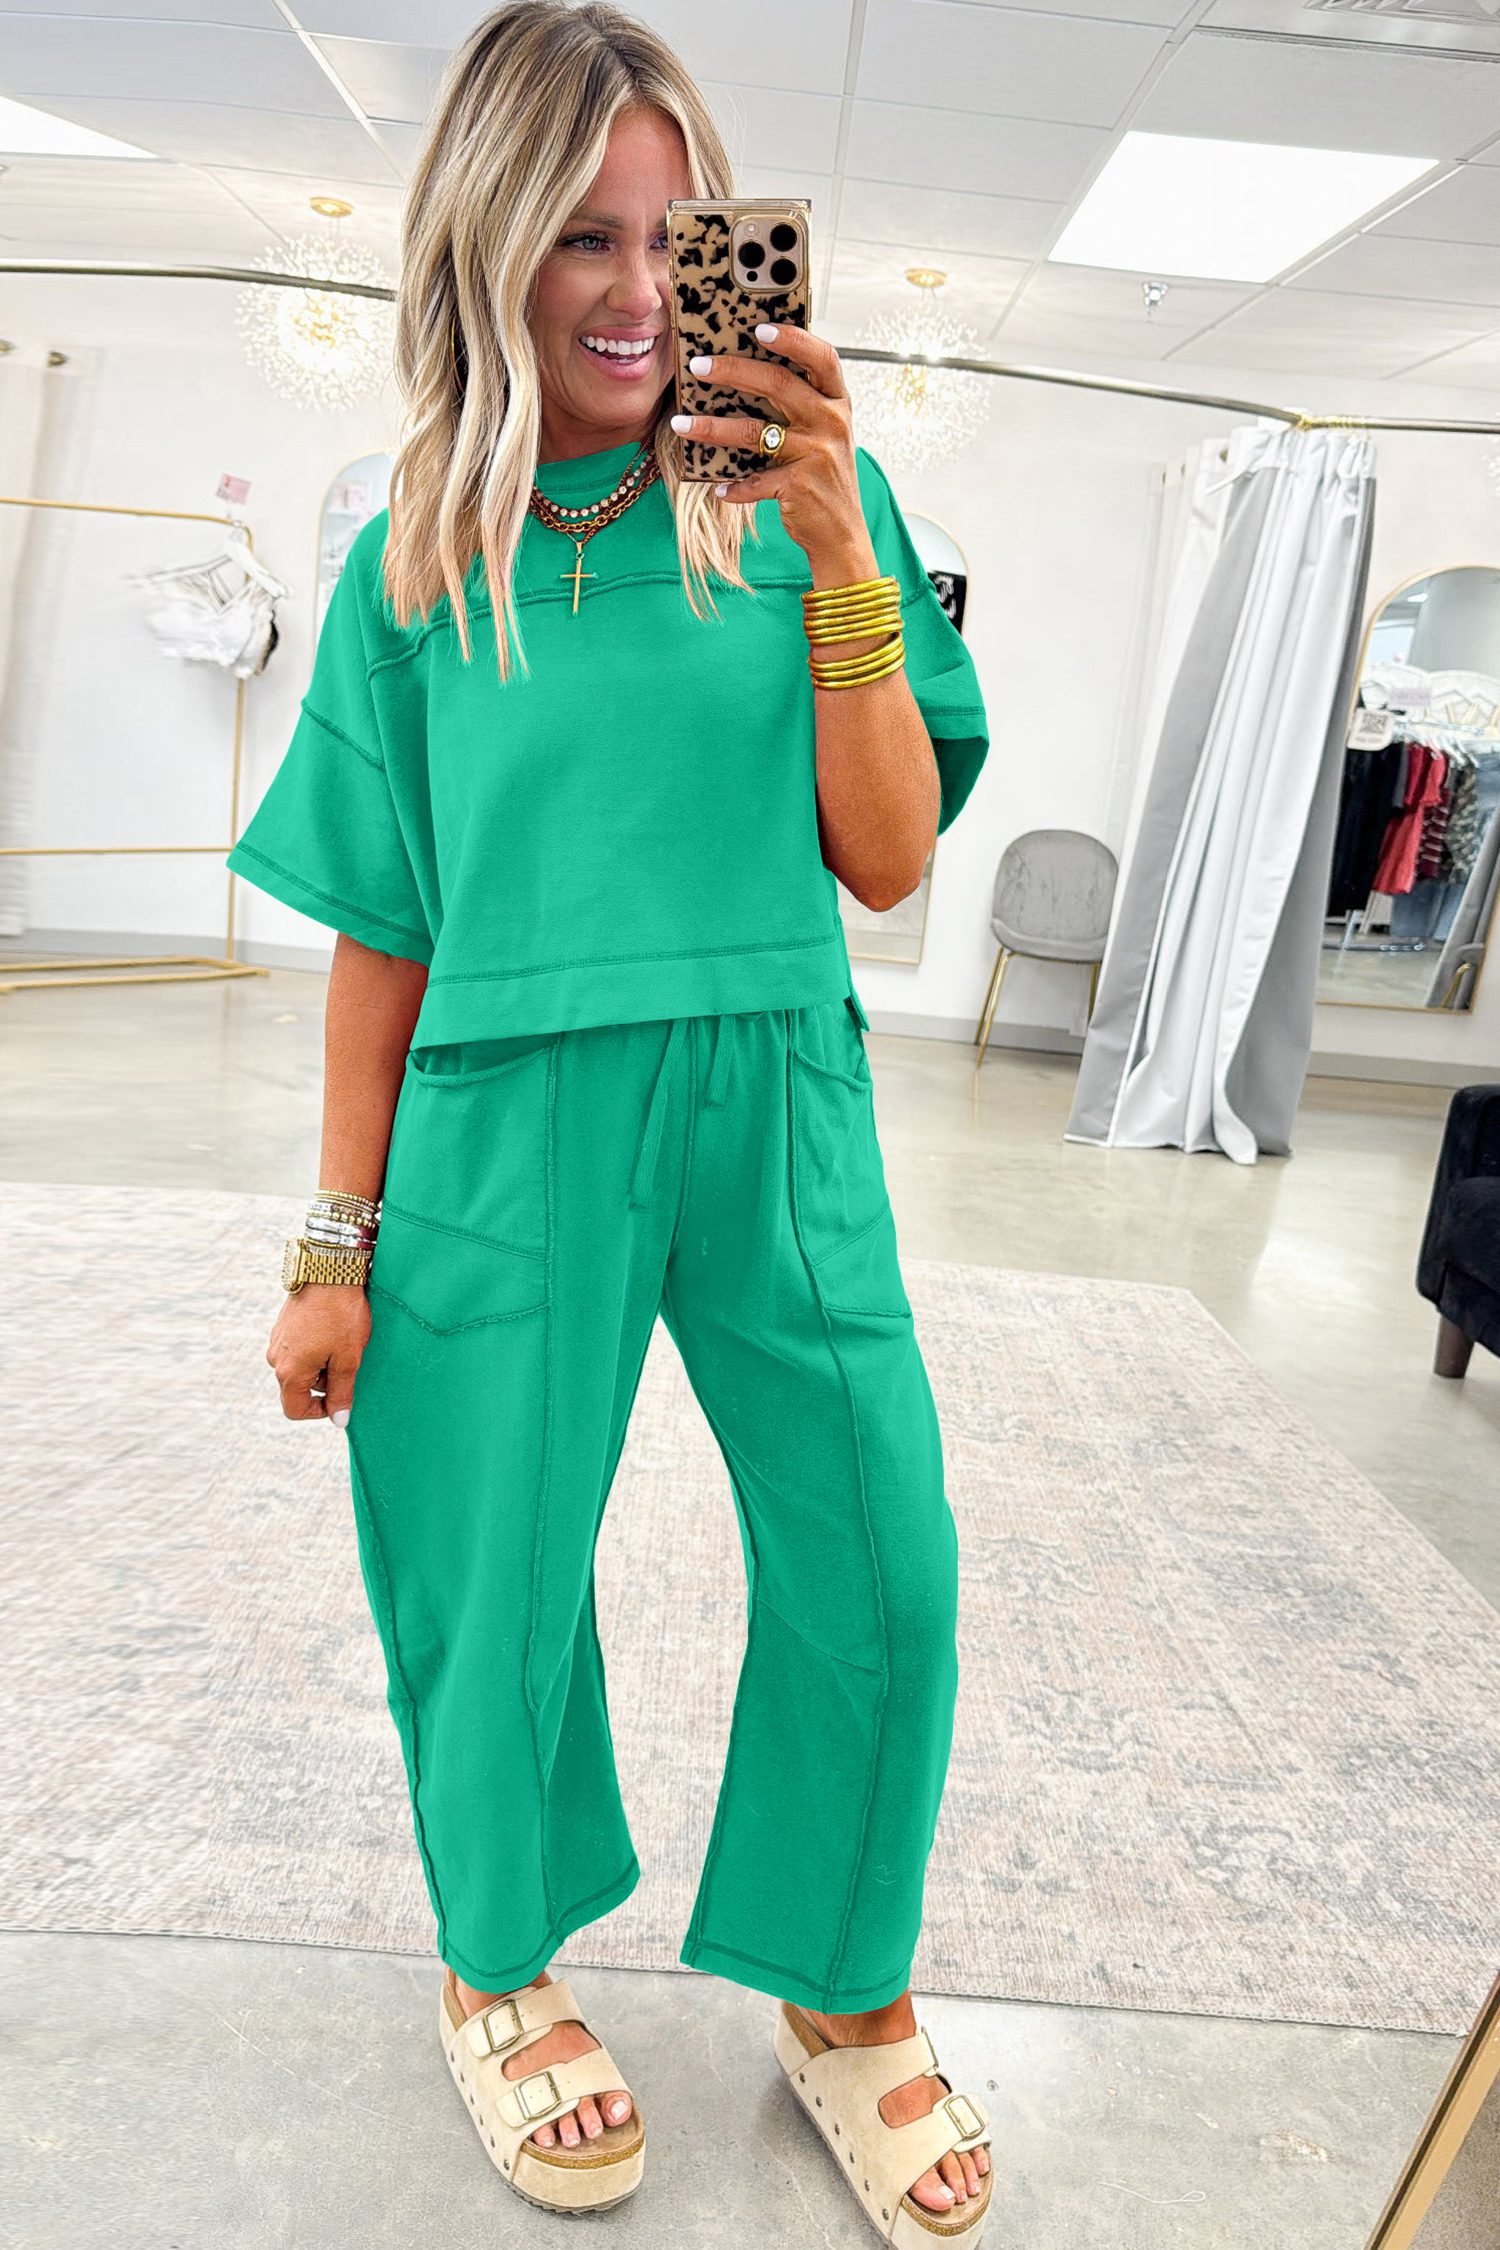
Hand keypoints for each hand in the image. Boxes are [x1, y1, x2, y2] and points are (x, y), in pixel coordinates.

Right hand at [267, 1283, 370, 1426]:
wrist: (329, 1269)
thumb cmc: (341, 1315)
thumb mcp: (348, 1358)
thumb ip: (342, 1392)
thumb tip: (339, 1421)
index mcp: (289, 1372)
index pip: (295, 1410)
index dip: (320, 1412)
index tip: (342, 1397)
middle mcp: (275, 1358)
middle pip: (298, 1388)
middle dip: (325, 1382)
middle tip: (348, 1360)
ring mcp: (277, 1340)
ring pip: (300, 1367)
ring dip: (321, 1363)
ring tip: (343, 1341)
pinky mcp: (283, 1326)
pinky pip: (298, 1349)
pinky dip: (316, 1348)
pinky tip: (333, 1329)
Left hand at [671, 322, 877, 580]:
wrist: (842, 533)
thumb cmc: (823, 476)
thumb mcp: (823, 433)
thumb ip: (800, 403)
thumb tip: (744, 372)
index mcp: (837, 402)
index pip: (821, 357)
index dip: (792, 338)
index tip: (757, 327)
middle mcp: (831, 422)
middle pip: (777, 384)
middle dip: (732, 370)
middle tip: (697, 366)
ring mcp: (816, 454)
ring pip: (753, 431)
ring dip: (711, 427)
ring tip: (680, 423)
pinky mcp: (798, 486)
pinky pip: (754, 480)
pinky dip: (733, 487)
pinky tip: (718, 489)